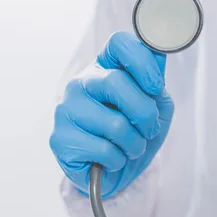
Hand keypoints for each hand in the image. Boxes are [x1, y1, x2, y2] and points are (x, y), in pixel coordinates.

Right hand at [50, 31, 173, 197]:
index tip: (155, 87)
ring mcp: (66, 110)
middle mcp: (81, 83)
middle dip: (145, 113)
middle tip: (149, 129)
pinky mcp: (60, 140)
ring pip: (115, 124)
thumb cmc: (135, 134)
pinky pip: (103, 150)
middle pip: (116, 82)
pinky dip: (118, 160)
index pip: (119, 43)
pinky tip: (112, 160)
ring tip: (130, 148)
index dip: (142, 62)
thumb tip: (157, 56)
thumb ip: (156, 84)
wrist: (116, 173)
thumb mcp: (156, 107)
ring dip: (134, 143)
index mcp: (104, 67)